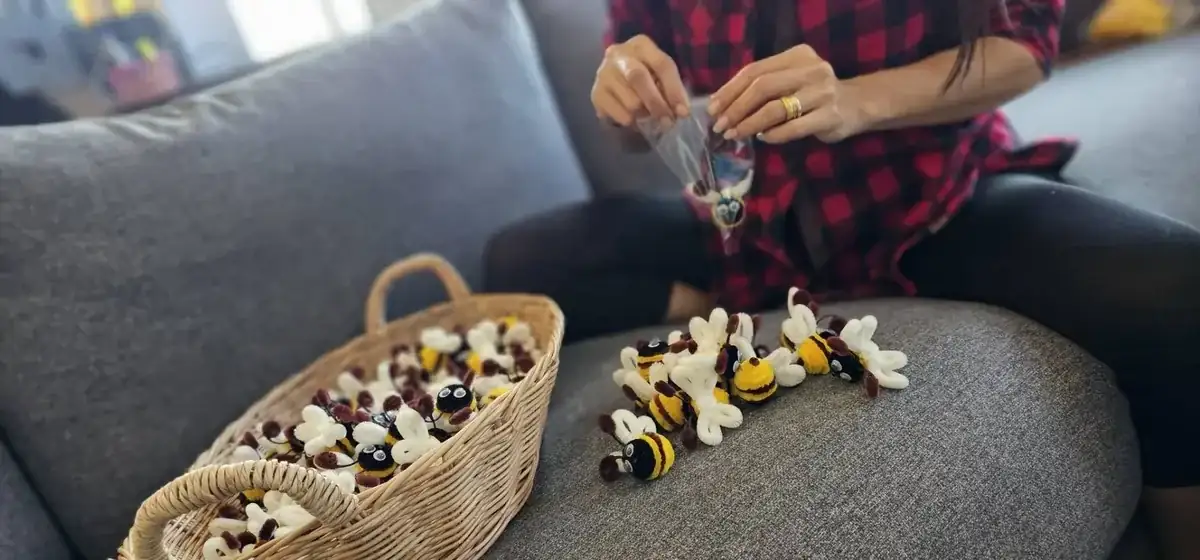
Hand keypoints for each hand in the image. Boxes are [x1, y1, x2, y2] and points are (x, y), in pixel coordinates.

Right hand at [591, 35, 689, 126]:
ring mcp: (604, 73)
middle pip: (638, 78)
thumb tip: (681, 112)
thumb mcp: (660, 74)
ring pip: (629, 100)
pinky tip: (633, 117)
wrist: (616, 80)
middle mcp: (618, 54)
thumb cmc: (646, 76)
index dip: (674, 90)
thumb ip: (671, 87)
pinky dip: (631, 121)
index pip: (661, 64)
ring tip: (647, 114)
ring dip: (643, 114)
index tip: (683, 112)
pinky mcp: (596, 94)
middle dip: (656, 103)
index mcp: (641, 45)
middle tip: (667, 121)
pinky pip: (619, 114)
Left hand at [708, 45, 866, 143]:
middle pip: (762, 87)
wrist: (857, 105)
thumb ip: (763, 85)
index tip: (713, 108)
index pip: (755, 70)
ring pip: (775, 109)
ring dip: (749, 124)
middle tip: (720, 125)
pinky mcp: (829, 117)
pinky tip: (762, 138)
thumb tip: (721, 104)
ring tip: (735, 134)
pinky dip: (773, 135)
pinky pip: (792, 128)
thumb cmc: (813, 94)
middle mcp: (811, 70)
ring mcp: (822, 93)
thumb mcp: (791, 79)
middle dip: (736, 108)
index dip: (730, 90)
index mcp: (797, 56)